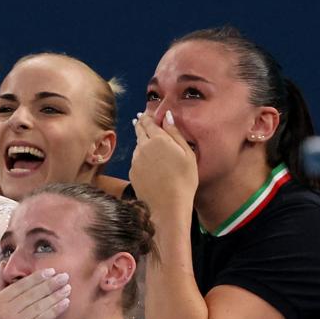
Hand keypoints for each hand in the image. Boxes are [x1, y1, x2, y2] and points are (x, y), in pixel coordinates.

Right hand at [0, 268, 70, 318]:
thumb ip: (0, 285)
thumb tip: (4, 263)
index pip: (20, 285)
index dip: (37, 277)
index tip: (51, 271)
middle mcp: (5, 310)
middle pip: (31, 293)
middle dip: (50, 283)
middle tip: (65, 276)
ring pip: (39, 305)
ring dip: (55, 295)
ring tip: (68, 288)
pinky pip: (44, 318)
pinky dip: (55, 309)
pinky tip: (65, 303)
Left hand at [129, 110, 197, 225]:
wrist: (168, 206)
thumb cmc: (183, 180)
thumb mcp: (187, 154)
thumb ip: (175, 133)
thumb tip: (167, 116)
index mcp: (158, 139)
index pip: (149, 122)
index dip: (148, 116)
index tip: (147, 113)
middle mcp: (142, 147)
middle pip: (140, 131)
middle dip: (141, 125)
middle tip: (142, 120)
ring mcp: (135, 161)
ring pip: (138, 147)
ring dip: (142, 143)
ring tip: (149, 144)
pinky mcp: (132, 173)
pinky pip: (136, 161)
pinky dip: (141, 159)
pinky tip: (150, 164)